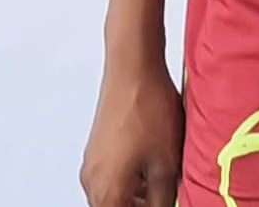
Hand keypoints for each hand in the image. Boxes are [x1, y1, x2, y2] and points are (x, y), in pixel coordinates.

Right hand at [80, 50, 184, 206]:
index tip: (162, 204)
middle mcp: (92, 181)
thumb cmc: (146, 107)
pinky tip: (153, 166)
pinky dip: (130, 180)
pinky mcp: (98, 146)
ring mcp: (93, 163)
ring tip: (163, 184)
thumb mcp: (166, 163)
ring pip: (113, 195)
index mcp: (106, 192)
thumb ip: (163, 199)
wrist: (133, 66)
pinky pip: (112, 176)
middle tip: (164, 199)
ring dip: (136, 197)